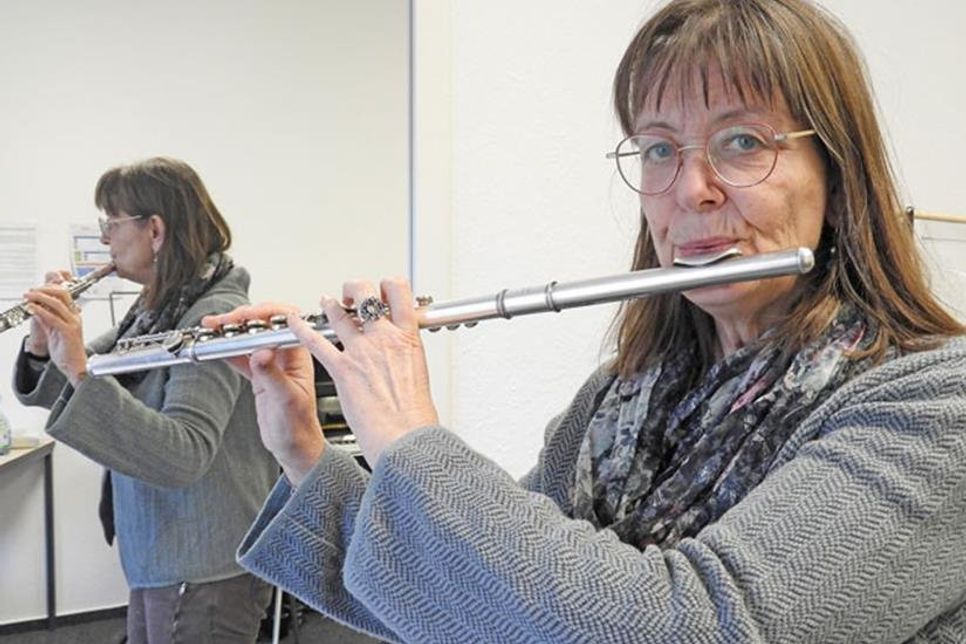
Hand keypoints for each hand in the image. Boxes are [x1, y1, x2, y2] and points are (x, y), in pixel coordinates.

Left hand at [23, 281, 87, 384]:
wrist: (74, 365)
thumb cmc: (66, 350)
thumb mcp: (53, 331)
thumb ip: (46, 320)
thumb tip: (36, 309)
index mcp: (73, 315)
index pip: (64, 295)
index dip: (49, 289)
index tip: (35, 289)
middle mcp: (74, 317)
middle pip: (63, 294)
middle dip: (45, 289)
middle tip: (31, 291)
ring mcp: (73, 324)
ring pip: (57, 304)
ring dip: (40, 297)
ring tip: (28, 297)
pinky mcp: (68, 332)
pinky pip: (53, 318)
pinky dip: (41, 311)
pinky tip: (32, 309)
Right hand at [202, 304, 324, 484]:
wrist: (294, 448)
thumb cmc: (299, 428)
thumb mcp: (285, 400)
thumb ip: (272, 375)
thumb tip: (260, 352)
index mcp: (300, 355)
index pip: (284, 321)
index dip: (263, 313)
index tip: (243, 317)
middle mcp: (287, 355)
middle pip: (264, 324)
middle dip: (243, 318)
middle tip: (222, 322)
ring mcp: (272, 363)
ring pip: (250, 337)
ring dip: (231, 331)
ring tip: (212, 327)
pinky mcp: (260, 374)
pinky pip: (241, 355)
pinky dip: (227, 349)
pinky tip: (214, 346)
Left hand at [289, 277, 438, 464]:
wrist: (404, 438)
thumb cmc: (414, 415)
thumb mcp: (420, 374)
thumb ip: (406, 356)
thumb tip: (403, 354)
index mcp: (408, 338)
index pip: (399, 291)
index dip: (388, 284)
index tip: (383, 291)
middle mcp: (383, 338)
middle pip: (365, 293)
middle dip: (356, 288)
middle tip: (352, 296)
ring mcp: (361, 351)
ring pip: (339, 312)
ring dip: (330, 305)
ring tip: (327, 303)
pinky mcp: (341, 369)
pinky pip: (316, 342)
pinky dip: (301, 330)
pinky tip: (295, 324)